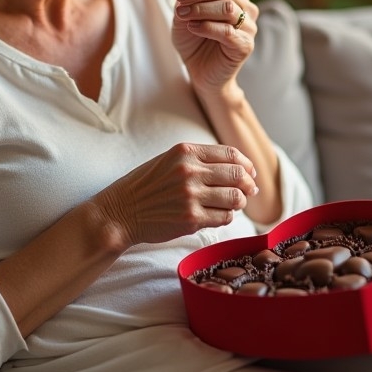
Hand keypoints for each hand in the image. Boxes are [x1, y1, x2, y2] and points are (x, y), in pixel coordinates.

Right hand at [92, 142, 258, 246]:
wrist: (121, 211)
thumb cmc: (147, 186)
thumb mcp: (169, 160)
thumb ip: (200, 160)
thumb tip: (239, 168)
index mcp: (186, 152)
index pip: (231, 154)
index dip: (246, 165)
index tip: (250, 173)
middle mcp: (190, 171)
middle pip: (238, 175)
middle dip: (249, 184)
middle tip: (250, 190)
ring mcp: (191, 196)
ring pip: (235, 198)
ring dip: (239, 202)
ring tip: (233, 204)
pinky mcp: (191, 219)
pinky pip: (224, 217)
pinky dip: (226, 217)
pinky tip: (218, 215)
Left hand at [171, 0, 258, 92]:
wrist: (200, 71)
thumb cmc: (194, 40)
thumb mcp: (183, 13)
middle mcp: (245, 7)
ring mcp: (248, 26)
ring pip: (228, 8)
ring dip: (201, 8)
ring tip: (182, 14)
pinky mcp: (245, 45)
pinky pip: (228, 31)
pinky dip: (207, 26)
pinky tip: (193, 27)